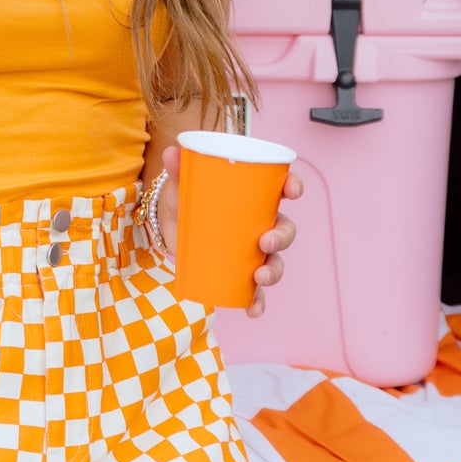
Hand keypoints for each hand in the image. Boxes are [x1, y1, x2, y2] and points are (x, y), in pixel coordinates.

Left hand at [158, 144, 299, 319]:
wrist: (167, 226)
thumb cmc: (184, 198)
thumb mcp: (181, 184)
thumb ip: (178, 168)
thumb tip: (172, 152)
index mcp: (253, 197)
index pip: (282, 189)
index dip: (293, 187)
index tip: (292, 189)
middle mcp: (259, 224)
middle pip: (284, 229)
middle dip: (282, 237)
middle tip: (265, 241)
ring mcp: (250, 250)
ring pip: (275, 260)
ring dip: (274, 271)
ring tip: (259, 277)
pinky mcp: (237, 272)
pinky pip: (256, 291)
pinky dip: (257, 301)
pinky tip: (252, 310)